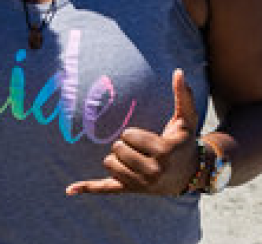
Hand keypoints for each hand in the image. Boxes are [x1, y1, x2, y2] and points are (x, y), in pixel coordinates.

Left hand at [66, 69, 200, 195]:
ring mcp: (142, 184)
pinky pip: (106, 188)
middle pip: (117, 149)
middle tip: (141, 148)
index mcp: (163, 151)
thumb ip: (183, 95)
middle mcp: (153, 171)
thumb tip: (179, 71)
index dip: (133, 133)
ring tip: (134, 158)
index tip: (147, 137)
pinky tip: (70, 189)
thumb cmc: (185, 141)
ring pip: (109, 163)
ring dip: (117, 157)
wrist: (191, 173)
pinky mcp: (132, 190)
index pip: (129, 136)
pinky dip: (87, 188)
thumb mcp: (187, 118)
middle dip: (125, 144)